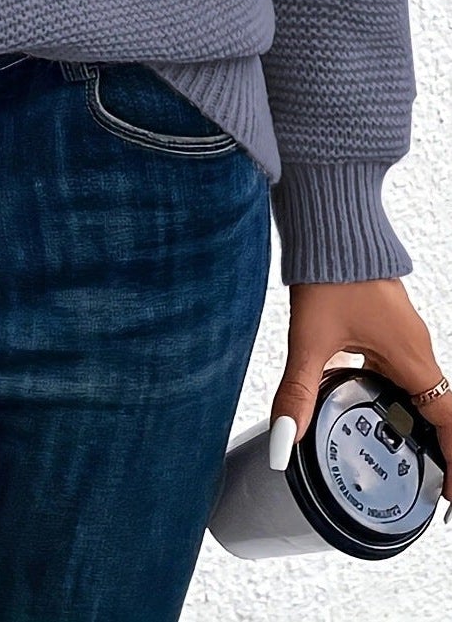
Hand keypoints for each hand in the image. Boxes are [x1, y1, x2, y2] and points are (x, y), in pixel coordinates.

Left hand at [270, 279, 451, 503]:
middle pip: (436, 409)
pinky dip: (388, 395)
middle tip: (422, 485)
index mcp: (412, 357)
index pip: (449, 420)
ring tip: (394, 456)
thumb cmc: (331, 272)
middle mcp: (415, 349)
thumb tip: (282, 442)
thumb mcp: (311, 340)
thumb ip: (297, 392)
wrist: (331, 223)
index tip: (451, 494)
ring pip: (414, 389)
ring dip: (408, 422)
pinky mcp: (384, 326)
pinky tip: (360, 404)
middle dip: (434, 448)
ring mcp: (401, 336)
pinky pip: (397, 369)